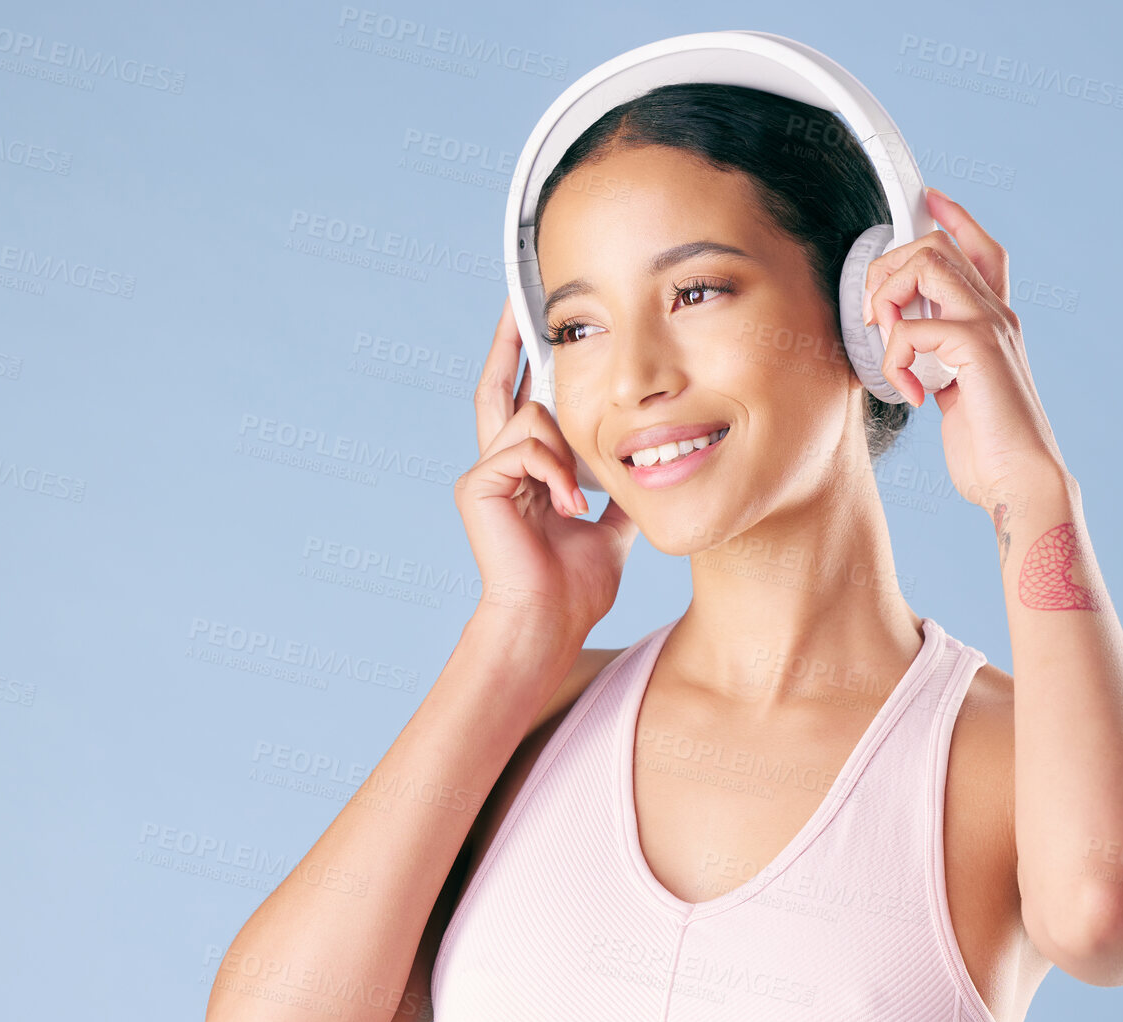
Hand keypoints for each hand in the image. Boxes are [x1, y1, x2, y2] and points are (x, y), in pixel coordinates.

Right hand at [455, 297, 637, 636]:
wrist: (549, 621)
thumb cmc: (575, 588)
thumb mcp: (610, 526)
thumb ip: (617, 491)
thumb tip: (645, 466)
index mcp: (527, 475)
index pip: (522, 406)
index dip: (526, 365)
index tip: (536, 326)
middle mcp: (499, 466)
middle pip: (498, 388)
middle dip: (510, 341)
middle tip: (519, 300)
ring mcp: (484, 473)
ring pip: (532, 418)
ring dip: (567, 454)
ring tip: (577, 503)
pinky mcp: (477, 484)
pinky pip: (526, 445)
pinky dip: (555, 472)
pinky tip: (566, 508)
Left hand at [862, 187, 1073, 511]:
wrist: (1019, 482)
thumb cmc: (990, 452)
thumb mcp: (956, 397)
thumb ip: (939, 367)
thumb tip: (907, 358)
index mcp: (995, 324)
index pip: (981, 251)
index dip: (955, 218)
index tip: (930, 200)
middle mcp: (997, 315)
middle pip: (938, 245)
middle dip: (889, 267)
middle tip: (873, 316)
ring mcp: (990, 327)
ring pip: (926, 264)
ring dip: (888, 296)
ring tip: (885, 343)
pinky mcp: (977, 348)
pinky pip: (914, 327)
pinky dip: (896, 359)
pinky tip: (911, 394)